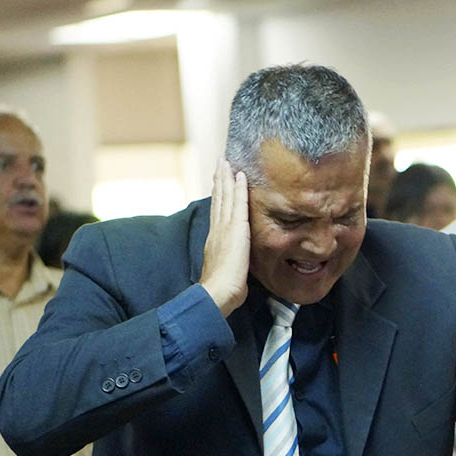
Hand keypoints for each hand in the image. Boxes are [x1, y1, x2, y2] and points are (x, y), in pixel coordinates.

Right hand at [199, 160, 249, 316]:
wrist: (217, 293)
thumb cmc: (222, 289)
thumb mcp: (226, 269)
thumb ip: (230, 260)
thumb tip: (236, 261)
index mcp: (215, 238)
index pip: (217, 211)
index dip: (218, 195)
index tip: (218, 180)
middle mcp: (218, 230)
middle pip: (218, 199)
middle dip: (219, 180)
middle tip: (220, 163)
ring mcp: (225, 228)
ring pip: (226, 197)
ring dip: (226, 178)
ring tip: (226, 162)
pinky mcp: (235, 230)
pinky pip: (238, 204)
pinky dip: (238, 189)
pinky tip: (240, 176)